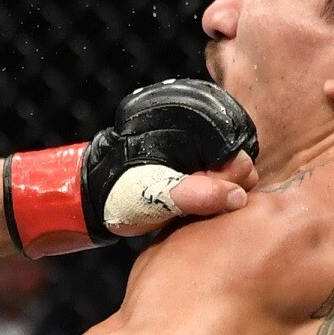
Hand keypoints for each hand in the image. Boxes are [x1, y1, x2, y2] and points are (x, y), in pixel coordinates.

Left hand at [5, 79, 259, 255]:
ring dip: (216, 195)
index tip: (211, 203)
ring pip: (229, 176)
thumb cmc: (119, 193)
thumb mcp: (157, 197)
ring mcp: (195, 148)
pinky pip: (216, 181)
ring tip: (190, 207)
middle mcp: (198, 131)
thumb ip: (197, 195)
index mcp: (194, 127)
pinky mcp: (190, 164)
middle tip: (196, 207)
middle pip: (238, 166)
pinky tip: (192, 206)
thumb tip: (236, 197)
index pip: (240, 157)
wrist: (93, 196)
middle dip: (224, 190)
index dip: (231, 184)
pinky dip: (210, 195)